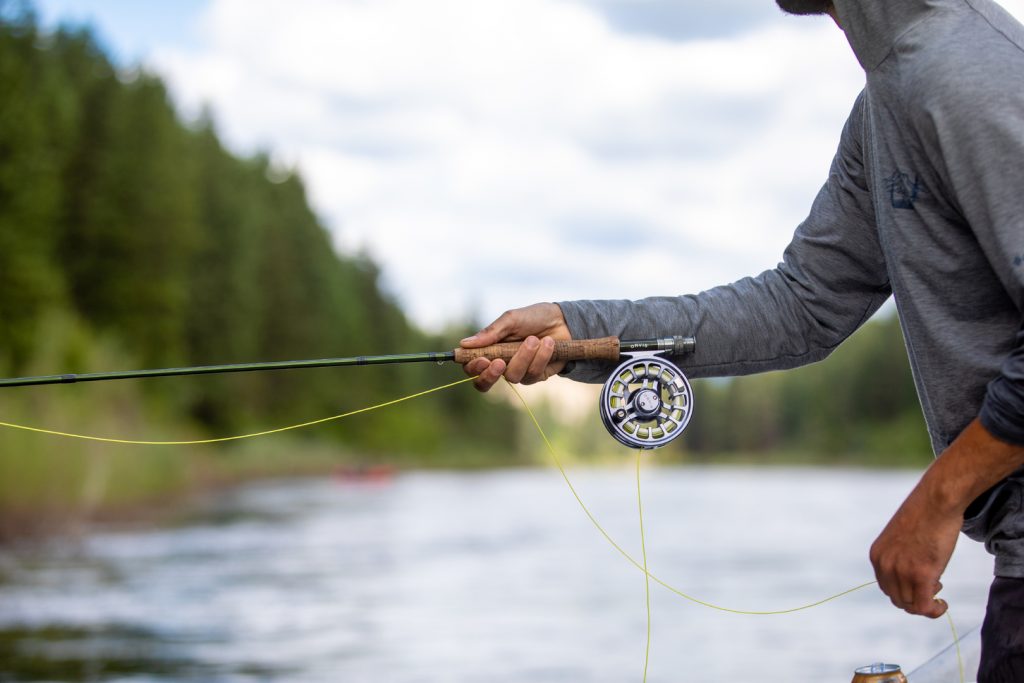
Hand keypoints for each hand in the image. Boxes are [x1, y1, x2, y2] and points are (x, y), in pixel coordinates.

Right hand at [459, 303, 571, 391]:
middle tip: (500, 362)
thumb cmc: (534, 317)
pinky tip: (548, 343)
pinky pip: (533, 374)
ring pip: (513, 376)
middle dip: (491, 375)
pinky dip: (541, 357)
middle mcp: (501, 364)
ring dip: (524, 357)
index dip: (473, 368)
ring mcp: (518, 371)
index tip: (482, 360)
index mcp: (489, 350)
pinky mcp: (536, 375)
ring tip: (535, 339)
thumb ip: (490, 333)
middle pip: (484, 384)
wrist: (562, 321)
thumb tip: (464, 343)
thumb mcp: (511, 319)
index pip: (472, 366)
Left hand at [869, 484, 960, 617]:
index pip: (886, 588)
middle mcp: (884, 565)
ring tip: (939, 586)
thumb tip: (910, 577)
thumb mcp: (902, 538)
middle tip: (934, 585)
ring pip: (911, 605)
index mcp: (877, 556)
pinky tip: (943, 604)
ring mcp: (901, 571)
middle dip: (916, 598)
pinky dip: (935, 611)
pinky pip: (924, 607)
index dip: (905, 591)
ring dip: (927, 603)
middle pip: (897, 599)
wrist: (936, 501)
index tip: (922, 583)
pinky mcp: (921, 574)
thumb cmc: (925, 516)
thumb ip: (900, 557)